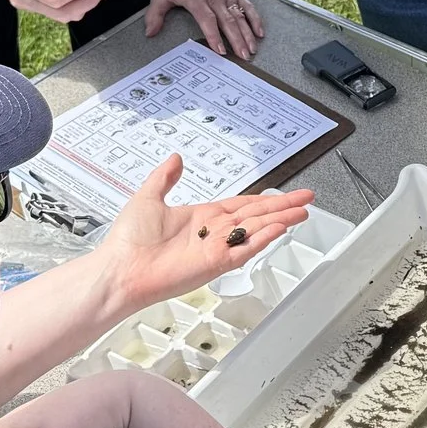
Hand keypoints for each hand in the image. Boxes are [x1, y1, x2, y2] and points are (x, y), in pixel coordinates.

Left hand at [95, 153, 314, 313]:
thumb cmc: (128, 241)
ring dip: (281, 220)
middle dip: (283, 207)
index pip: (243, 205)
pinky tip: (280, 228)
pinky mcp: (215, 263)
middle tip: (307, 200)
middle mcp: (213, 232)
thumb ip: (165, 177)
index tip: (286, 194)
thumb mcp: (148, 197)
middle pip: (257, 215)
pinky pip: (245, 248)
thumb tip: (175, 158)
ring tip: (303, 212)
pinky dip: (263, 238)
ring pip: (256, 230)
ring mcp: (216, 248)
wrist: (120, 269)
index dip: (266, 199)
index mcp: (201, 217)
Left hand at [143, 0, 262, 57]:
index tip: (220, 50)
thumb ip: (155, 14)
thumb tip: (150, 33)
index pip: (208, 21)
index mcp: (197, 0)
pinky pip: (247, 6)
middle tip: (243, 56)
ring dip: (248, 34)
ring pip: (240, 17)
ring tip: (252, 49)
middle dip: (237, 40)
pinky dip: (255, 19)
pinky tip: (260, 32)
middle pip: (228, 22)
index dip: (215, 36)